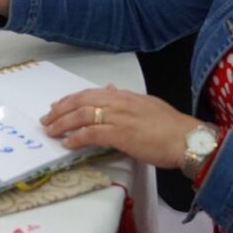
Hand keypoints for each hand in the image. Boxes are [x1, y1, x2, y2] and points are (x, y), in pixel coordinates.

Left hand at [40, 87, 200, 168]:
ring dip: (63, 123)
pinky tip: (68, 143)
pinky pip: (92, 134)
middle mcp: (118, 102)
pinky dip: (77, 137)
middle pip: (81, 101)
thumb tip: (110, 89)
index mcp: (124, 95)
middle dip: (60, 110)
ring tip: (51, 131)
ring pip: (82, 115)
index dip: (70, 100)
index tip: (57, 106)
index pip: (90, 93)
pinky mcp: (121, 134)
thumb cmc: (170, 126)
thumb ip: (126, 99)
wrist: (186, 138)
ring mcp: (119, 117)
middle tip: (46, 120)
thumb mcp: (146, 104)